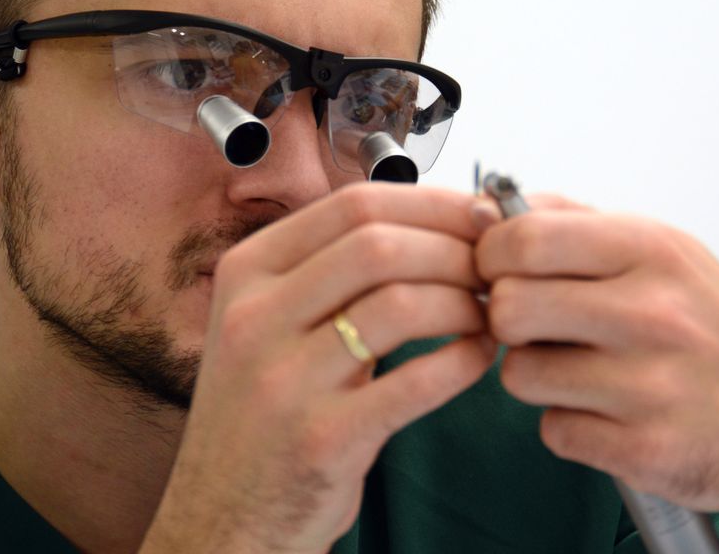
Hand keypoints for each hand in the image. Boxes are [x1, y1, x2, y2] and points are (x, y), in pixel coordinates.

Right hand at [142, 183, 497, 553]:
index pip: (352, 204)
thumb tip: (434, 220)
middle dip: (455, 248)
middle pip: (379, 244)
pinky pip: (414, 383)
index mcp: (245, 272)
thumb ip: (331, 271)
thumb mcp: (269, 323)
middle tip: (495, 266)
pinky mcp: (319, 439)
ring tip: (489, 312)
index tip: (480, 216)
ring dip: (464, 302)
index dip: (432, 203)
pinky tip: (479, 357)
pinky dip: (463, 361)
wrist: (222, 516)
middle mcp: (253, 317)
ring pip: (400, 304)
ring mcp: (282, 380)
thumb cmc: (264, 414)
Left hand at [474, 194, 718, 543]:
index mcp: (652, 251)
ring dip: (538, 377)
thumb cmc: (715, 325)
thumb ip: (571, 223)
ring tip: (583, 371)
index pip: (524, 239)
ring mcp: (652, 386)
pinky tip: (609, 414)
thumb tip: (485, 210)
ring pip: (520, 374)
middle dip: (509, 319)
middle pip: (509, 308)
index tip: (499, 269)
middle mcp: (655, 314)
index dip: (492, 256)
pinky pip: (554, 431)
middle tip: (537, 326)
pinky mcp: (647, 450)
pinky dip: (571, 426)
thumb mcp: (661, 251)